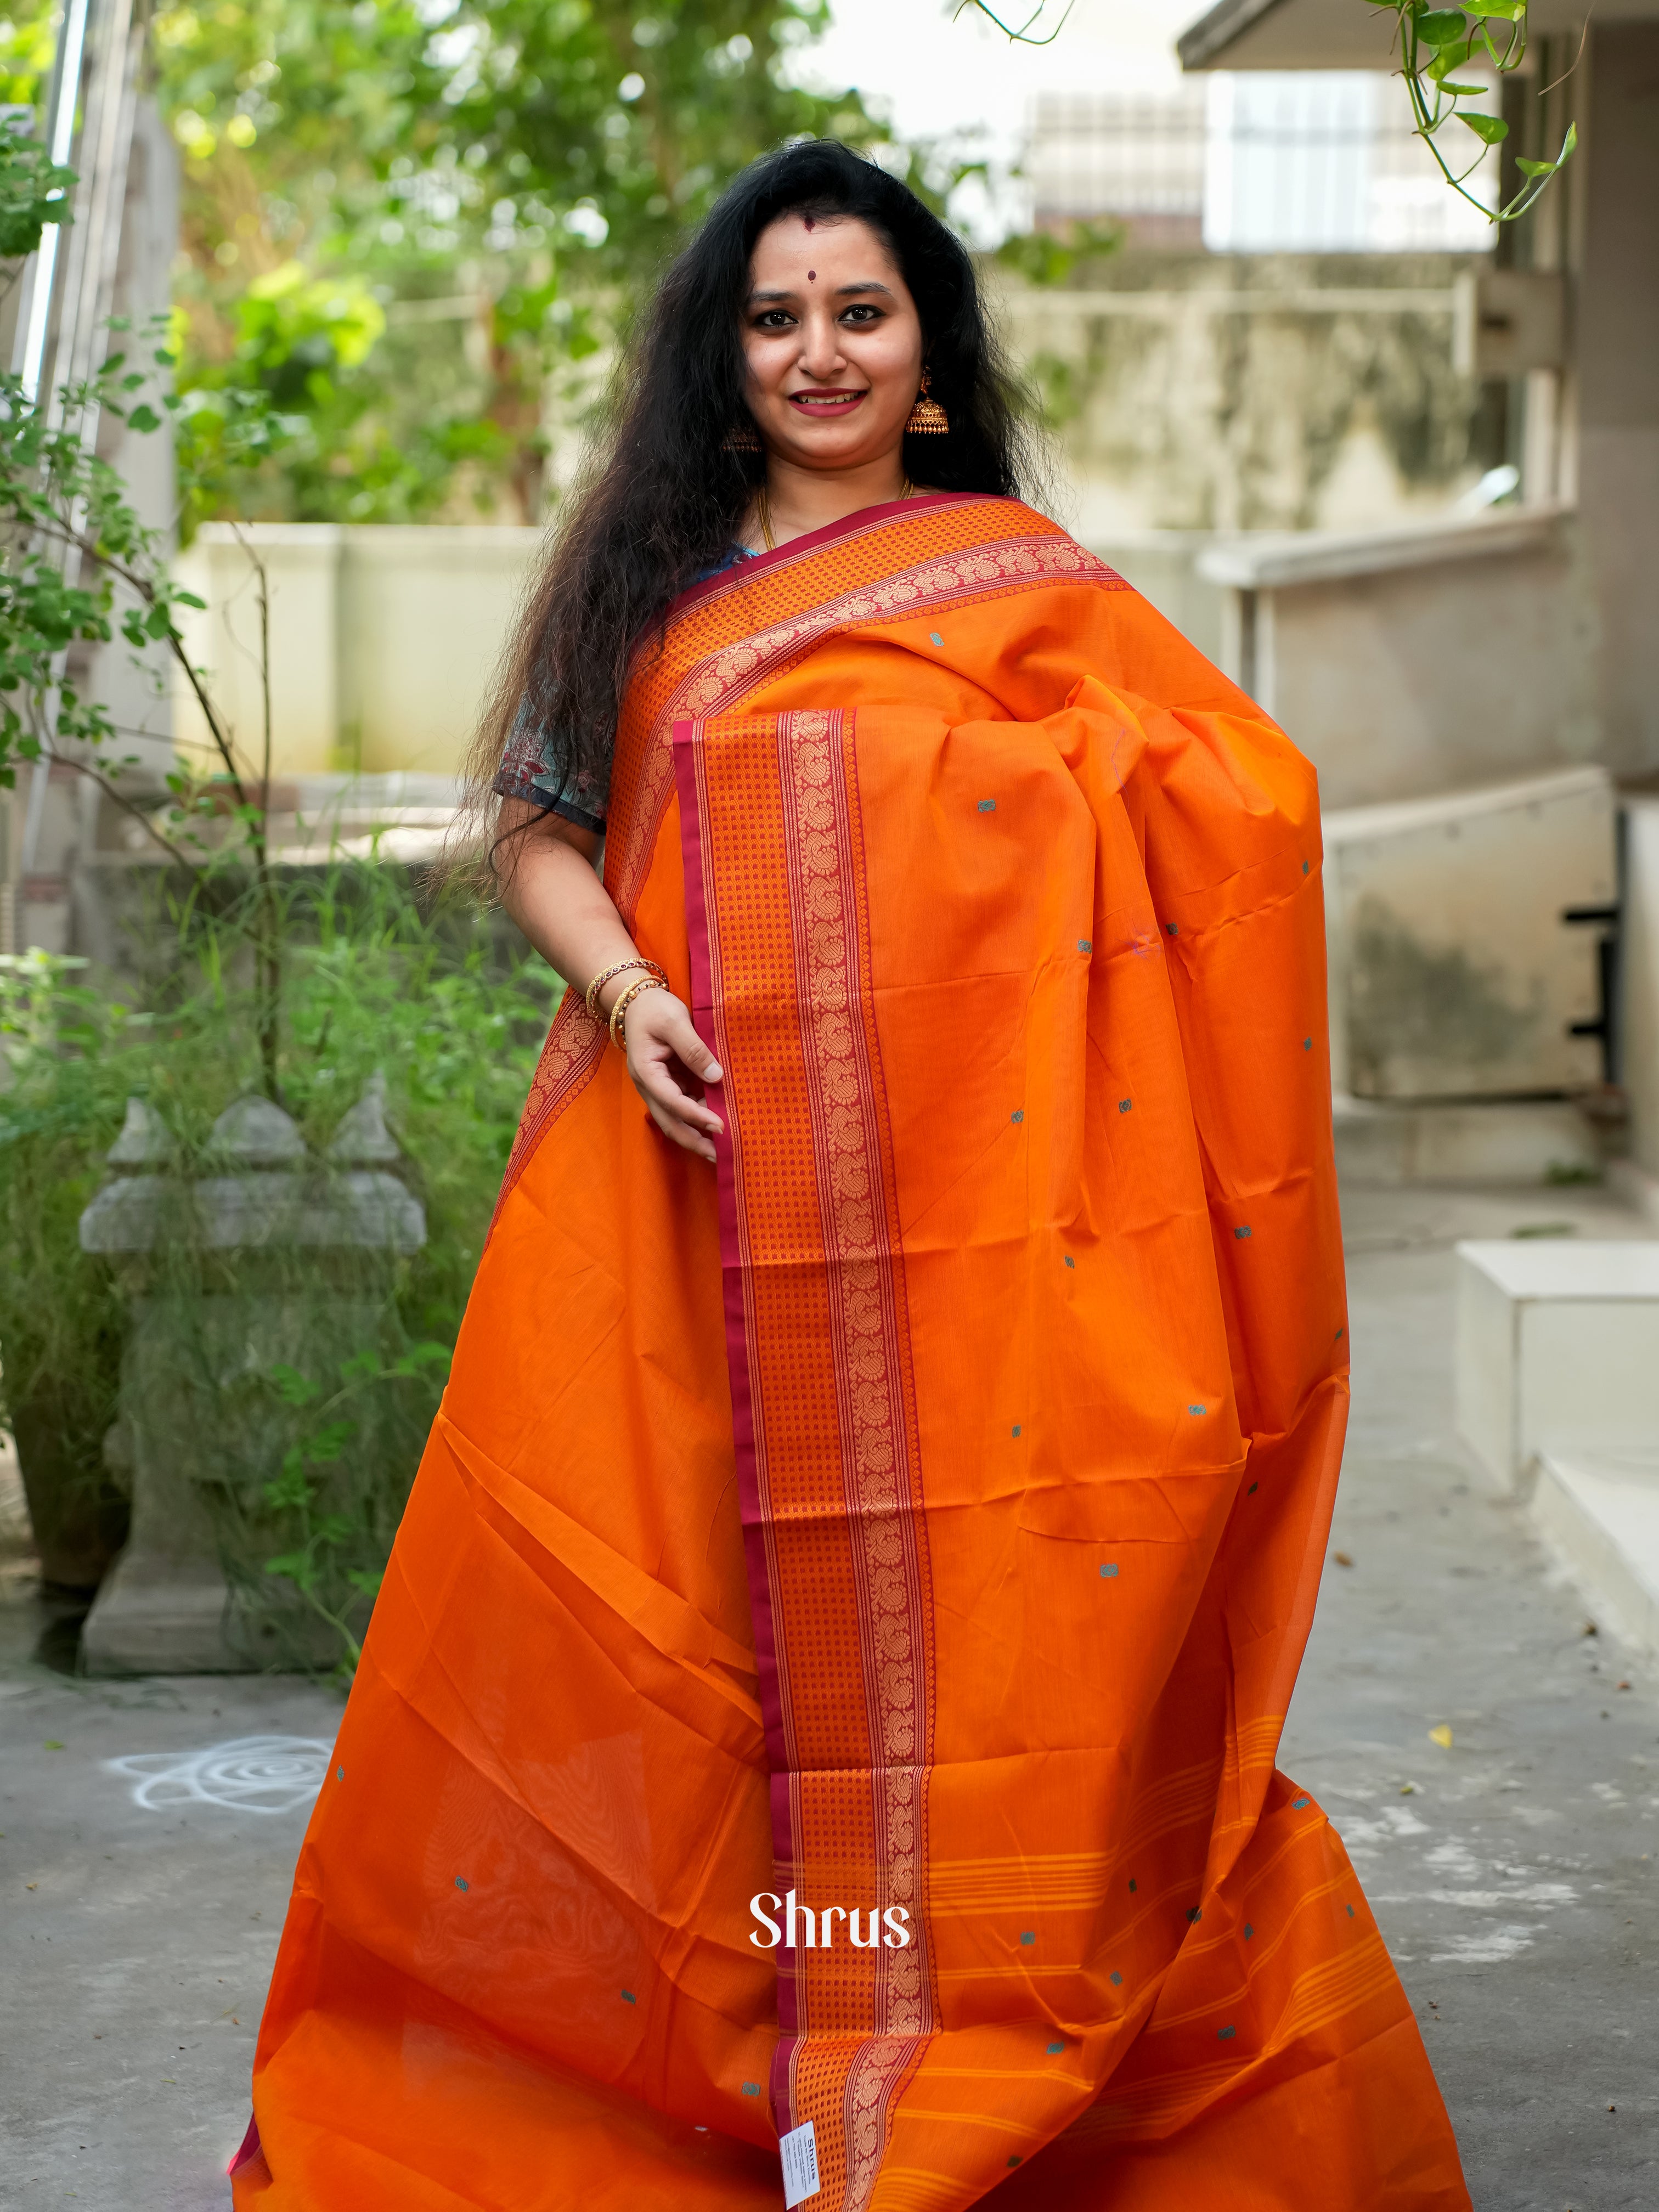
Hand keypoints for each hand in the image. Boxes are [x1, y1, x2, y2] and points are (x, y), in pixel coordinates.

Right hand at [617, 987, 724, 1162]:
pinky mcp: (668, 1084)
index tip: (720, 1126)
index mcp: (646, 1072)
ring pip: (676, 1119)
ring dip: (697, 1133)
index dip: (696, 1116)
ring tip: (723, 1145)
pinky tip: (717, 1122)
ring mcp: (658, 1087)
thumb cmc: (655, 1009)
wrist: (639, 1002)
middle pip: (670, 1122)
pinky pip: (683, 1107)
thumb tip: (715, 1077)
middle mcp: (649, 1086)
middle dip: (694, 1141)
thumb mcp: (674, 1022)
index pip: (673, 1101)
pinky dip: (698, 1117)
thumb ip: (693, 1049)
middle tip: (720, 1155)